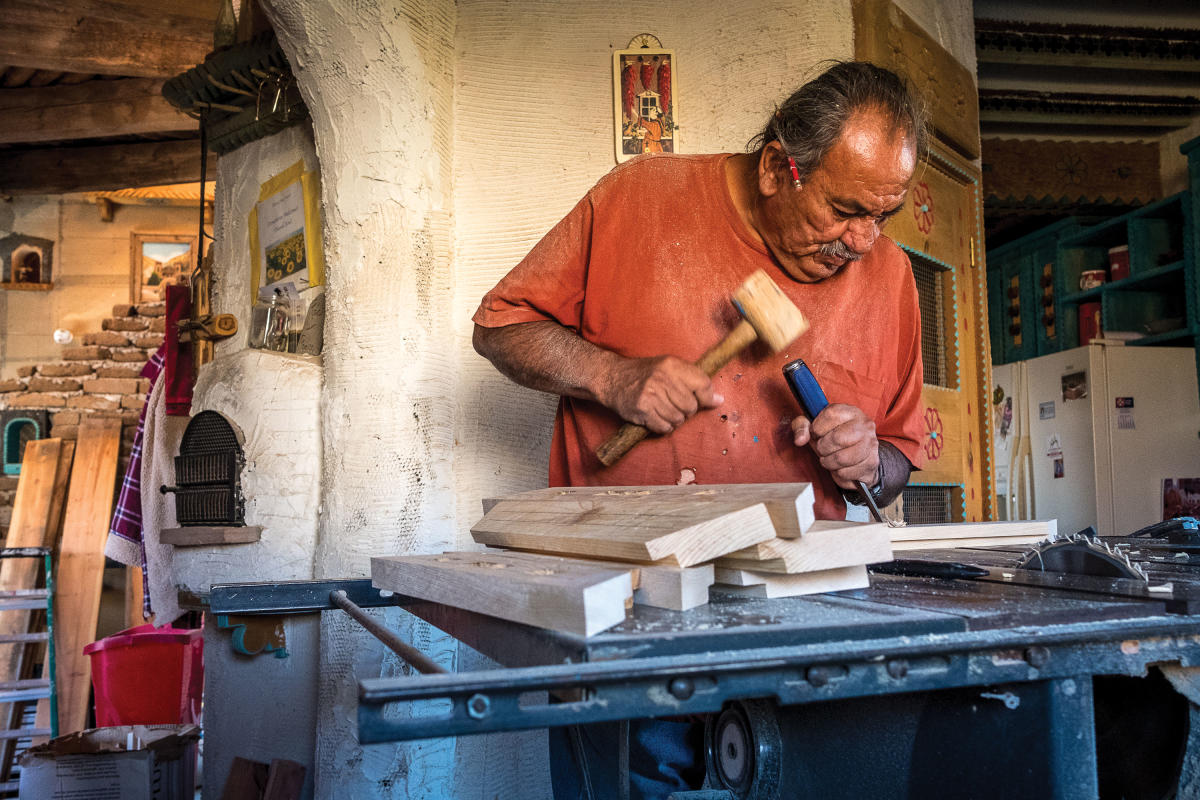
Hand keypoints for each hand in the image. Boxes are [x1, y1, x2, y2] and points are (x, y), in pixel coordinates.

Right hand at [601, 355, 722, 433]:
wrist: (611, 378)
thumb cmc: (644, 374)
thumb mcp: (668, 368)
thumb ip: (694, 381)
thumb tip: (719, 400)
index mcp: (672, 365)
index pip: (703, 384)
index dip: (707, 397)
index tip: (705, 402)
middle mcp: (662, 378)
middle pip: (691, 407)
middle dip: (686, 410)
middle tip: (673, 404)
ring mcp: (651, 395)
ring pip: (678, 420)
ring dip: (673, 420)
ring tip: (662, 410)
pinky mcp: (642, 410)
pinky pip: (664, 428)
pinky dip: (662, 427)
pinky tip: (654, 417)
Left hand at [791, 403, 878, 488]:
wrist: (857, 456)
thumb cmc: (833, 438)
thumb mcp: (813, 426)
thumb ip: (802, 426)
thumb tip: (800, 440)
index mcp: (851, 412)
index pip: (831, 414)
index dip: (817, 427)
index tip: (817, 433)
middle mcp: (865, 426)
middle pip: (837, 439)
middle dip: (822, 448)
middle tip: (822, 449)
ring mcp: (871, 445)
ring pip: (841, 459)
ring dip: (829, 462)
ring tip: (830, 458)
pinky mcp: (871, 463)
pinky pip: (846, 473)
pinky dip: (838, 474)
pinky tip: (840, 467)